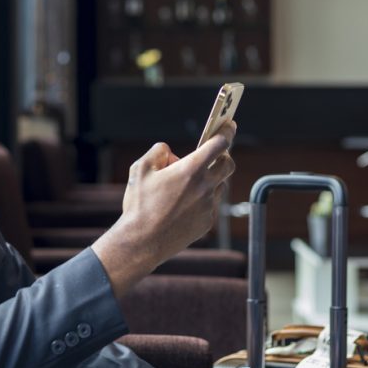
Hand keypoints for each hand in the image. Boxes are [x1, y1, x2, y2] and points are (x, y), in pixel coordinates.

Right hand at [92, 121, 235, 297]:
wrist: (142, 242)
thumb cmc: (139, 205)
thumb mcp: (140, 169)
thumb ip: (158, 152)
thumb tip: (169, 152)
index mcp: (190, 170)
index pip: (219, 144)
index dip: (226, 132)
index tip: (228, 126)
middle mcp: (204, 187)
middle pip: (228, 164)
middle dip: (225, 155)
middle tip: (214, 153)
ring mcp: (208, 206)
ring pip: (219, 185)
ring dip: (210, 179)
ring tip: (188, 183)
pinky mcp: (206, 222)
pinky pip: (210, 205)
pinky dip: (202, 199)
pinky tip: (183, 204)